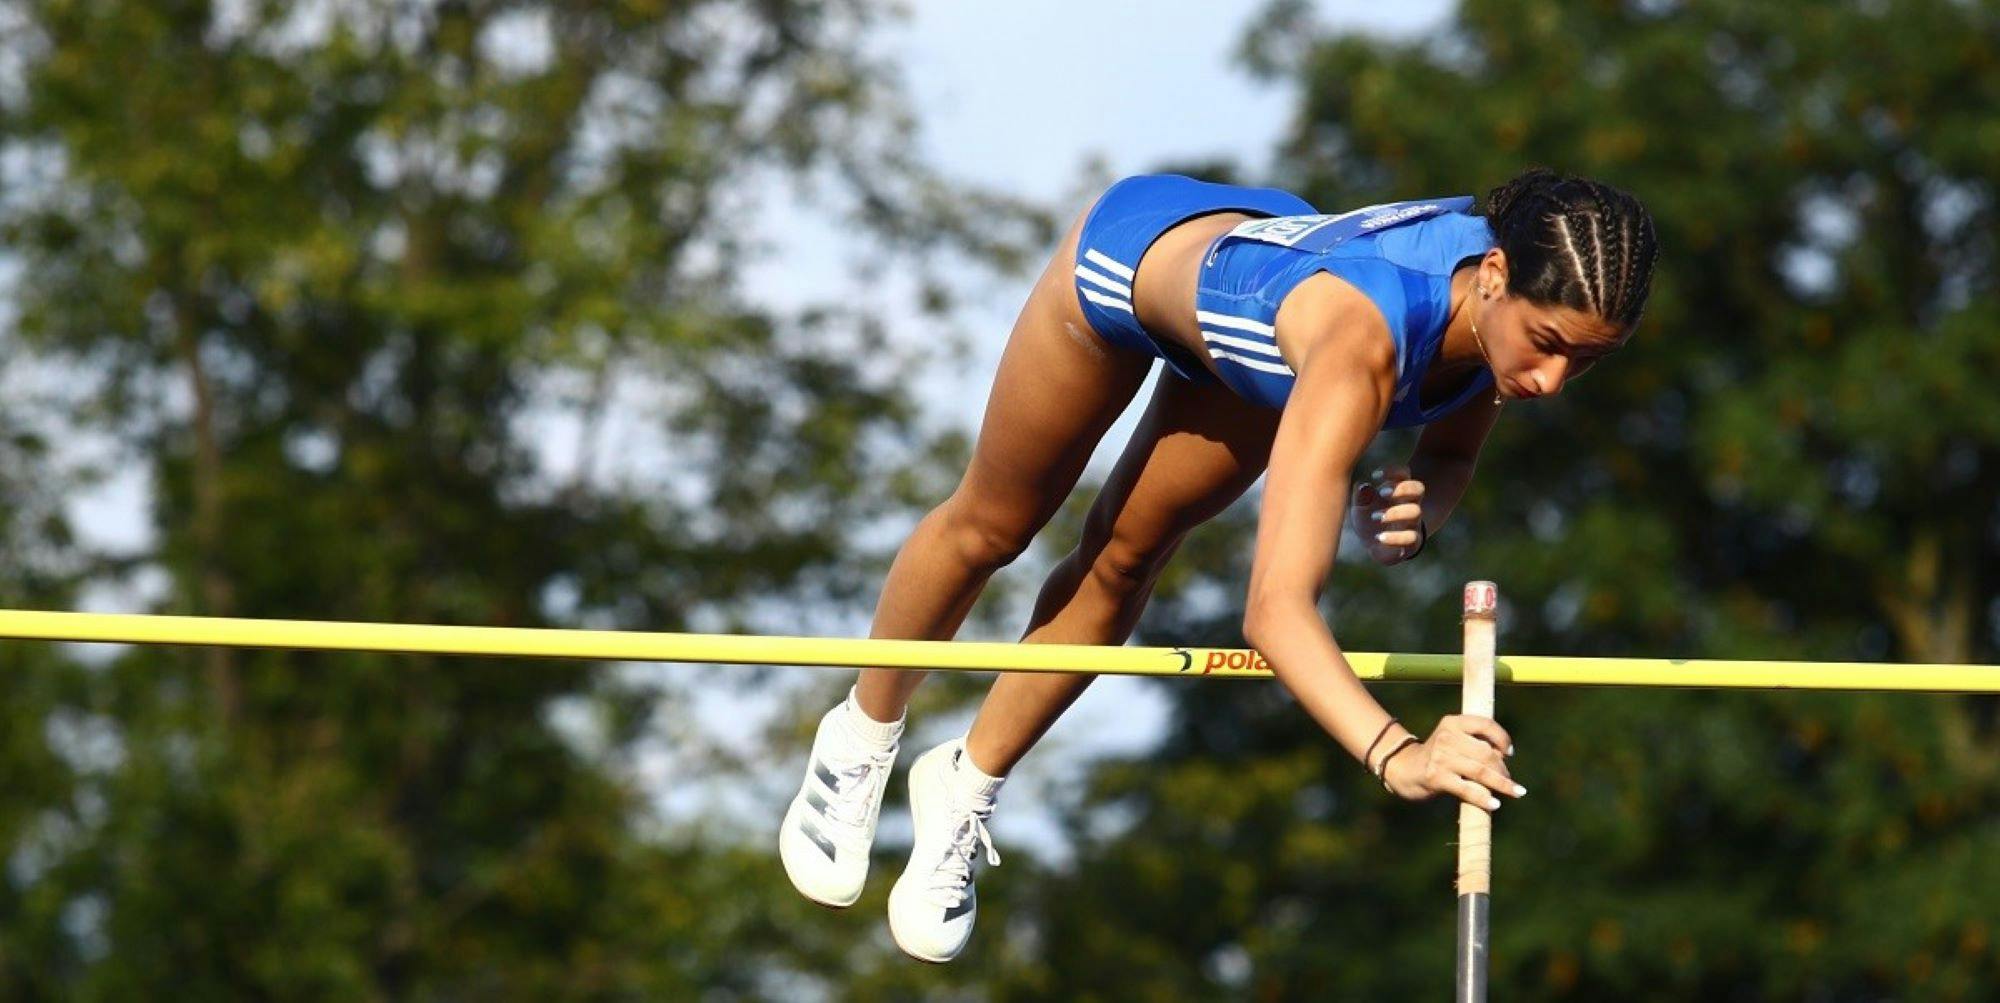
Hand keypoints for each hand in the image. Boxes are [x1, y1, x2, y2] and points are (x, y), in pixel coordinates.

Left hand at [1351, 466, 1426, 565]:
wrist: (1376, 546)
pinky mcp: (1412, 542)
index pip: (1404, 473)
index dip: (1393, 471)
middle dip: (1401, 488)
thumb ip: (1361, 496)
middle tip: (1382, 493)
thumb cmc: (1369, 519)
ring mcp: (1413, 523)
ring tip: (1375, 517)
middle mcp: (1410, 504)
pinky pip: (1412, 538)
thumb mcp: (1360, 506)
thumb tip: (1363, 486)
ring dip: (1395, 512)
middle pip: (1418, 488)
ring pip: (1416, 512)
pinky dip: (1395, 538)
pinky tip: (1379, 537)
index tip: (1374, 475)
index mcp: (1399, 491)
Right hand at [1380, 714, 1524, 809]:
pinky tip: (1494, 804)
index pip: (1485, 724)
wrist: (1405, 769)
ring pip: (1480, 771)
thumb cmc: (1438, 756)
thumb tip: (1505, 759)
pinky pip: (1467, 789)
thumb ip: (1475, 743)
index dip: (1502, 738)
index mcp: (1452, 723)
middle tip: (1511, 782)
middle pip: (1486, 753)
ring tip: (1515, 792)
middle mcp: (1446, 737)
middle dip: (1503, 769)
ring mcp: (1440, 757)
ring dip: (1501, 784)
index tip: (1510, 753)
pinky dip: (1484, 798)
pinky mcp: (1436, 777)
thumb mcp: (1452, 740)